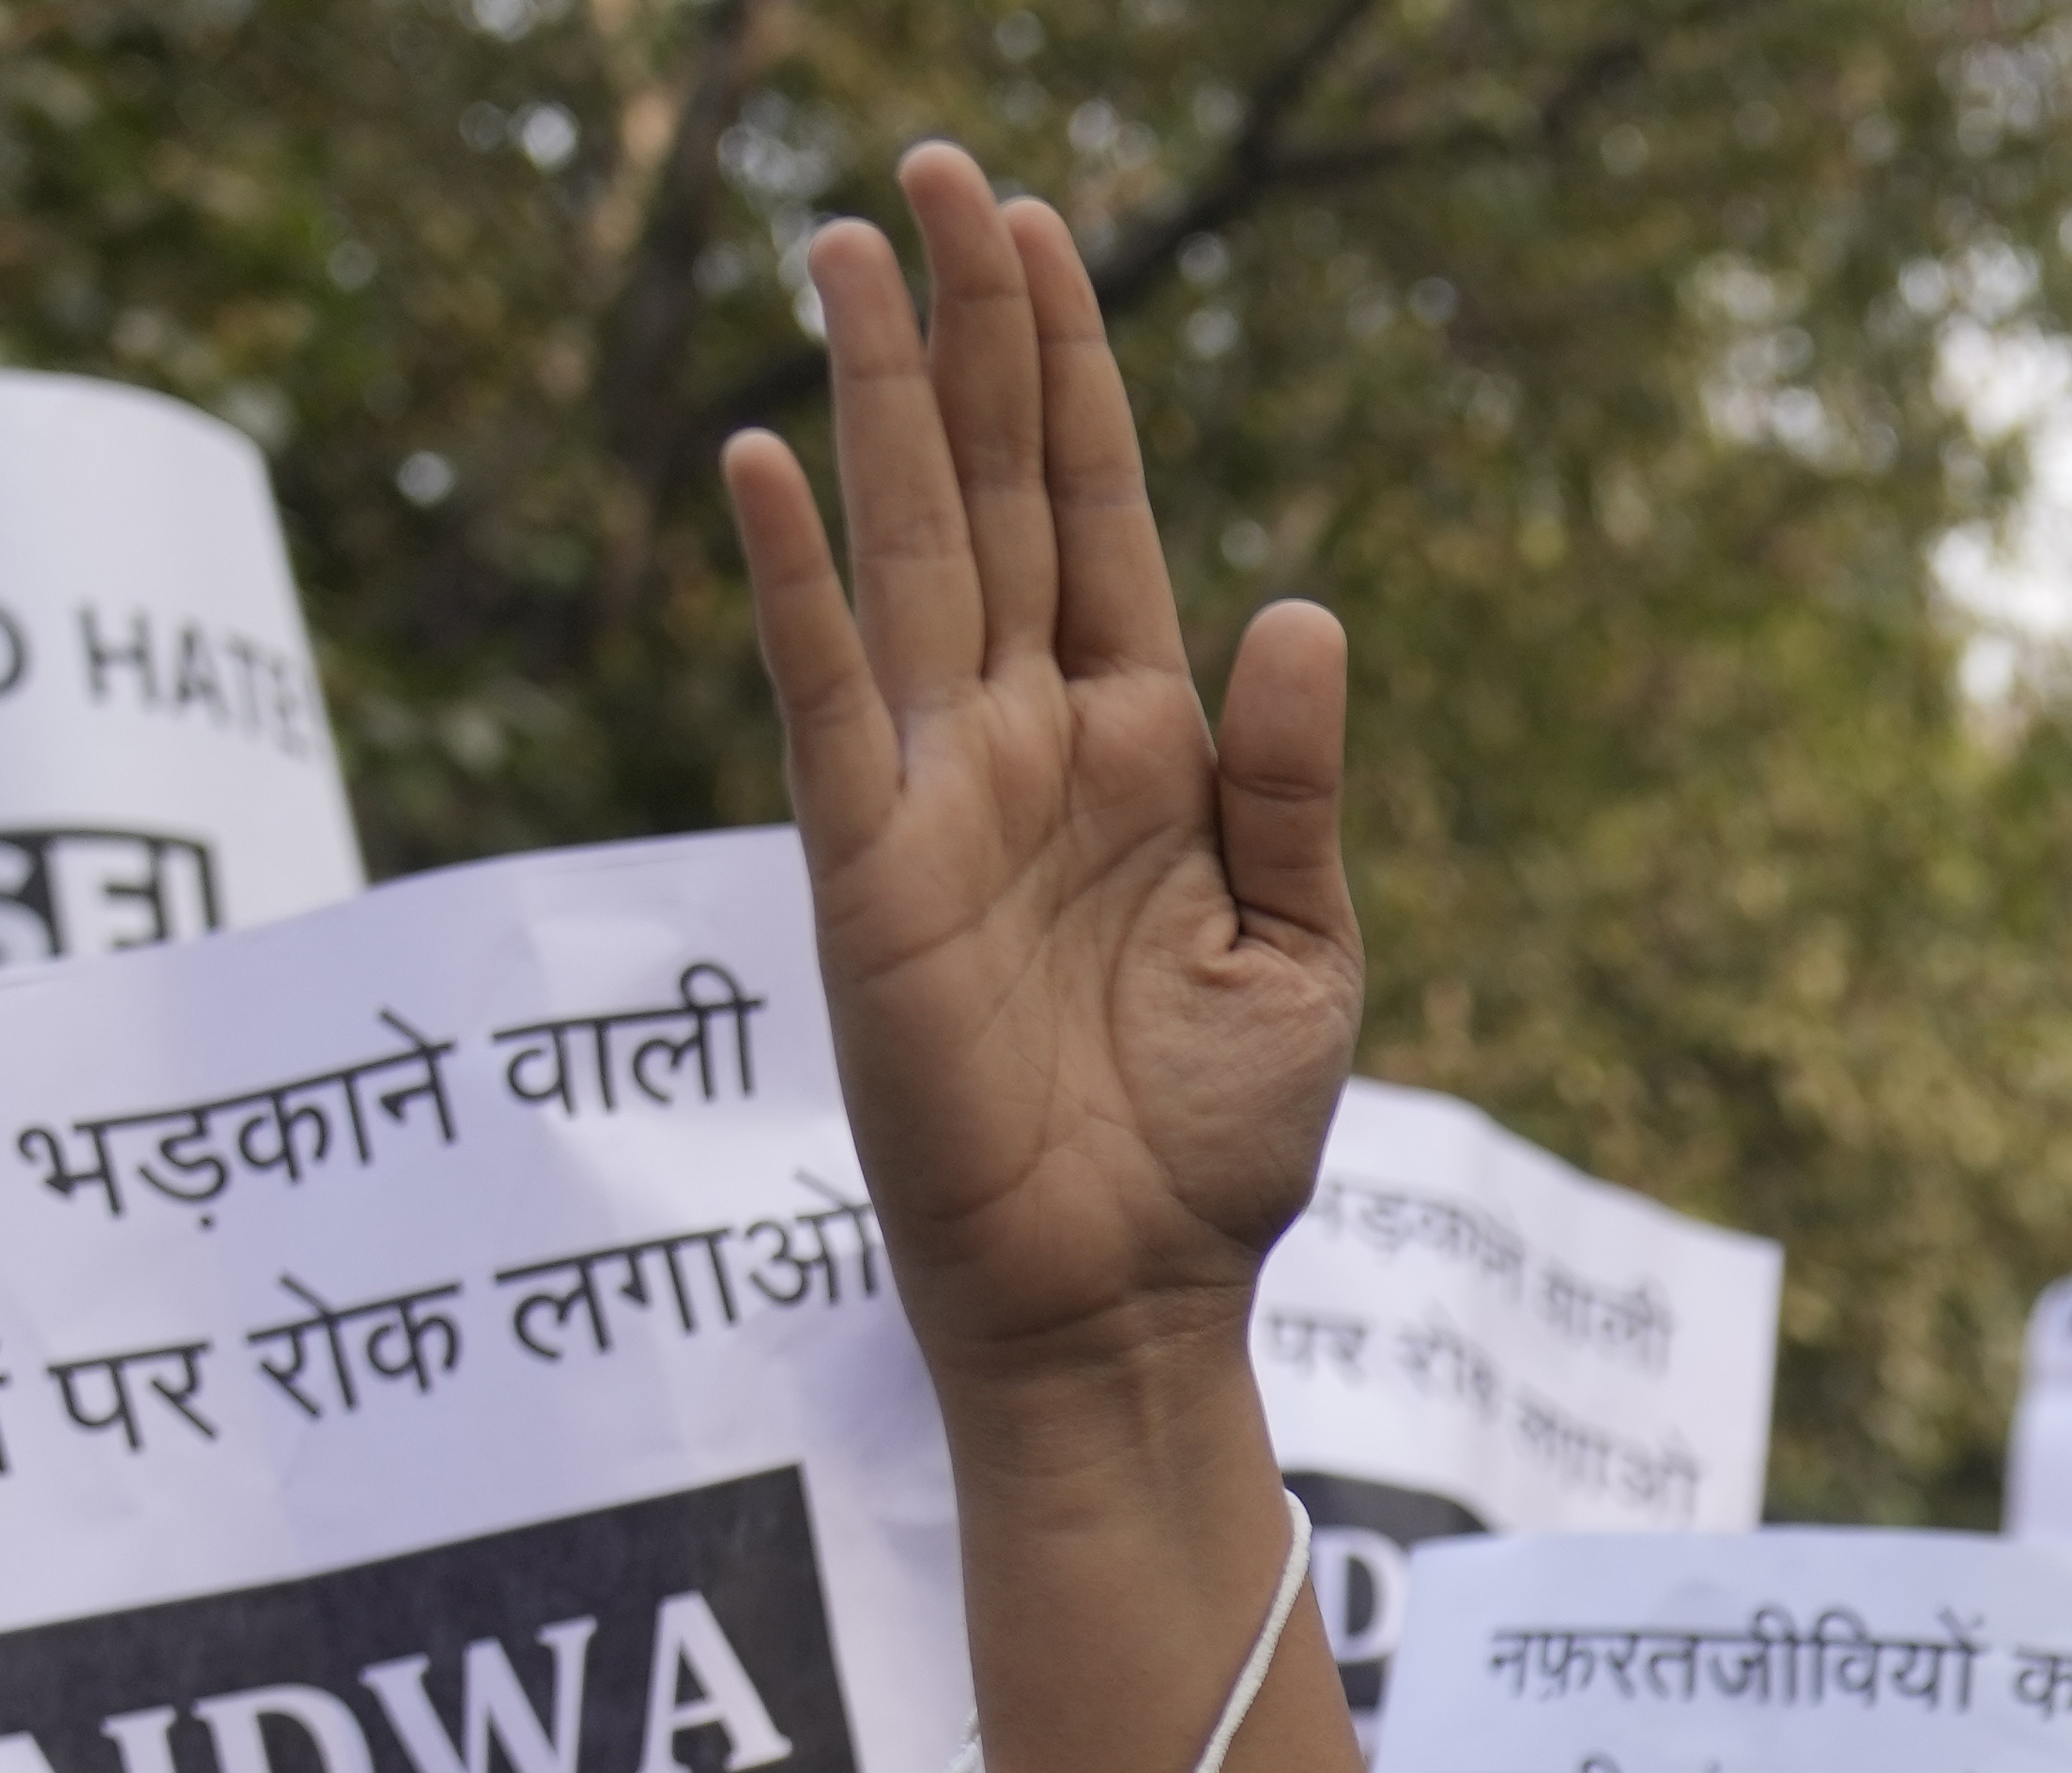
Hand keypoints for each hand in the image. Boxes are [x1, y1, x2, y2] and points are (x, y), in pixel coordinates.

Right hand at [730, 148, 1357, 1401]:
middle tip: (935, 173)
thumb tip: (1296, 609)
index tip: (1041, 232)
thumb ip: (1294, 785)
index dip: (1070, 375)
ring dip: (877, 397)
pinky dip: (795, 576)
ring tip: (850, 245)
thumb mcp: (1303, 956)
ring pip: (906, 547)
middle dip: (966, 333)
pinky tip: (768, 455)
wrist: (1129, 1299)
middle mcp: (1031, 742)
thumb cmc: (1216, 1150)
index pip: (1096, 516)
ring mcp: (940, 793)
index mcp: (1149, 749)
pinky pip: (822, 692)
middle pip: (991, 491)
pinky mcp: (867, 867)